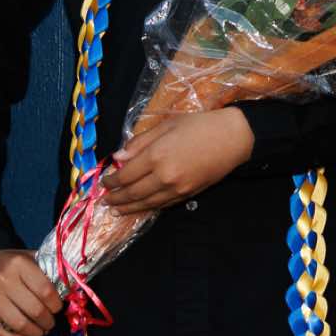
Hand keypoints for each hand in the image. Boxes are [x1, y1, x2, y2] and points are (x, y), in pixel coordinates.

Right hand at [0, 248, 62, 335]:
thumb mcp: (27, 258)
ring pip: (19, 324)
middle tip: (50, 323)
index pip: (45, 290)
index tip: (57, 308)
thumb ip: (45, 270)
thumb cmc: (8, 264)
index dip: (56, 305)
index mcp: (19, 264)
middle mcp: (3, 280)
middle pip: (35, 310)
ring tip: (40, 332)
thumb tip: (68, 290)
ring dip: (35, 333)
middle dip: (48, 322)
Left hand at [102, 109, 254, 213]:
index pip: (125, 175)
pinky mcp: (187, 195)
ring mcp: (176, 189)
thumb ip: (140, 142)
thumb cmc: (199, 125)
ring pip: (146, 203)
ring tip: (116, 210)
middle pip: (133, 193)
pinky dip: (148, 208)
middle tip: (105, 200)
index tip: (103, 182)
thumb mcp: (166, 125)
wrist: (232, 138)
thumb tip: (118, 158)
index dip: (111, 181)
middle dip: (116, 198)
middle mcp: (164, 176)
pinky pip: (162, 205)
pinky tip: (140, 207)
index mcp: (156, 155)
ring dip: (129, 208)